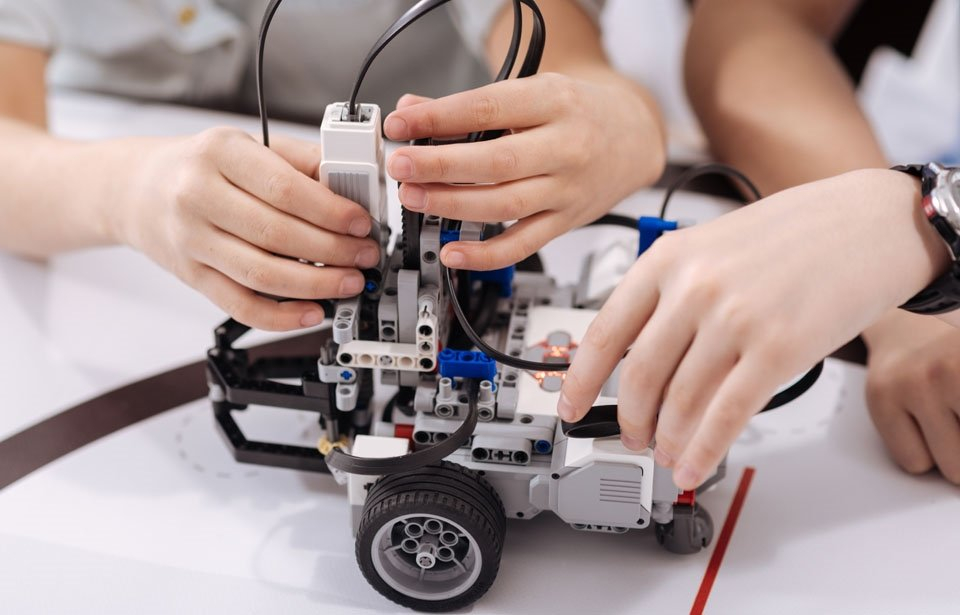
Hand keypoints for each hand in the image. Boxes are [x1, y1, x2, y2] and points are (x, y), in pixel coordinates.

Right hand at [119, 128, 378, 330]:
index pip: (284, 189)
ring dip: (315, 285)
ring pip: (261, 273)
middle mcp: (198, 196)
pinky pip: (240, 305)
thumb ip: (299, 160)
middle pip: (276, 234)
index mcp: (219, 154)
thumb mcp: (246, 144)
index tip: (361, 222)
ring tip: (348, 283)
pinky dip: (280, 316)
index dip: (330, 211)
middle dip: (332, 250)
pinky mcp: (192, 276)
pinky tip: (311, 312)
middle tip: (364, 256)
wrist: (136, 189)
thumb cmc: (200, 166)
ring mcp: (192, 241)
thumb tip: (352, 184)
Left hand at [382, 71, 664, 270]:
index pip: (487, 109)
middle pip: (495, 162)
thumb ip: (470, 105)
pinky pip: (522, 245)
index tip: (400, 125)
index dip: (438, 119)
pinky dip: (485, 255)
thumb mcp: (531, 91)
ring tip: (414, 198)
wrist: (634, 136)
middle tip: (401, 167)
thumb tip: (413, 111)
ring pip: (504, 205)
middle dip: (440, 167)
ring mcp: (567, 189)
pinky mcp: (566, 221)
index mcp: (554, 101)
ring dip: (452, 205)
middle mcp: (565, 146)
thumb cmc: (579, 112)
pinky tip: (452, 251)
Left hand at [557, 169, 948, 489]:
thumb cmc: (792, 234)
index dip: (580, 380)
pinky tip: (693, 465)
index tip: (569, 405)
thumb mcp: (709, 245)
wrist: (866, 222)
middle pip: (638, 376)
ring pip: (679, 403)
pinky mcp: (778, 351)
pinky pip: (725, 417)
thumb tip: (630, 351)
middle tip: (630, 435)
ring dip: (666, 440)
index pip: (604, 332)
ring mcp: (735, 320)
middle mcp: (694, 289)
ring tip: (665, 453)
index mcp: (668, 259)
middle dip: (628, 418)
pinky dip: (702, 450)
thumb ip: (667, 293)